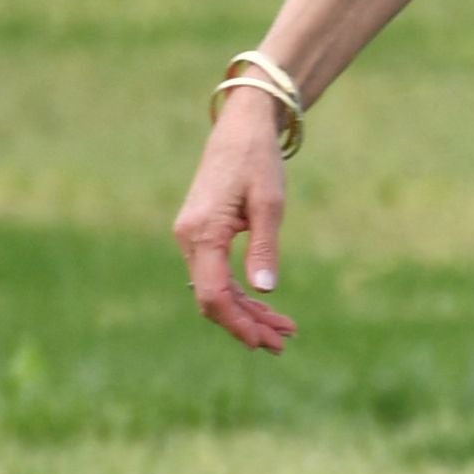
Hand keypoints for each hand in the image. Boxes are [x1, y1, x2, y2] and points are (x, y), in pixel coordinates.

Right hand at [174, 94, 298, 353]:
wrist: (240, 130)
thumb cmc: (257, 162)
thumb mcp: (270, 204)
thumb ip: (266, 247)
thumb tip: (265, 290)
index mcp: (202, 233)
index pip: (212, 293)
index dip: (237, 322)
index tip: (263, 342)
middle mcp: (189, 239)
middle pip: (213, 297)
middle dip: (246, 323)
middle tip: (283, 343)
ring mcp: (193, 238)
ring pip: (216, 288)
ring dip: (247, 312)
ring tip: (283, 330)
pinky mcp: (202, 235)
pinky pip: (217, 274)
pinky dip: (241, 293)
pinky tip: (266, 307)